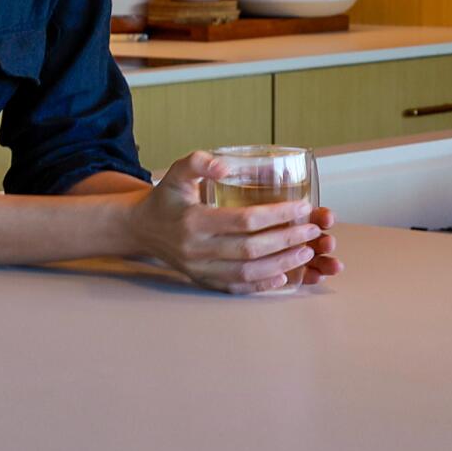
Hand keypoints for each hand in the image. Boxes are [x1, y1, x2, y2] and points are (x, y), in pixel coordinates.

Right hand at [127, 151, 339, 293]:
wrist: (140, 228)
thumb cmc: (165, 198)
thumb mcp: (176, 173)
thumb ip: (197, 163)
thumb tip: (226, 167)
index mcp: (193, 220)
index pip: (244, 220)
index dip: (277, 215)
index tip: (302, 207)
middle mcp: (196, 248)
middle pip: (251, 248)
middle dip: (287, 240)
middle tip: (312, 231)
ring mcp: (199, 268)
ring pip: (248, 271)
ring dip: (282, 263)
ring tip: (306, 252)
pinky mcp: (202, 280)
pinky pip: (236, 287)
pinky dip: (262, 285)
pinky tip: (283, 277)